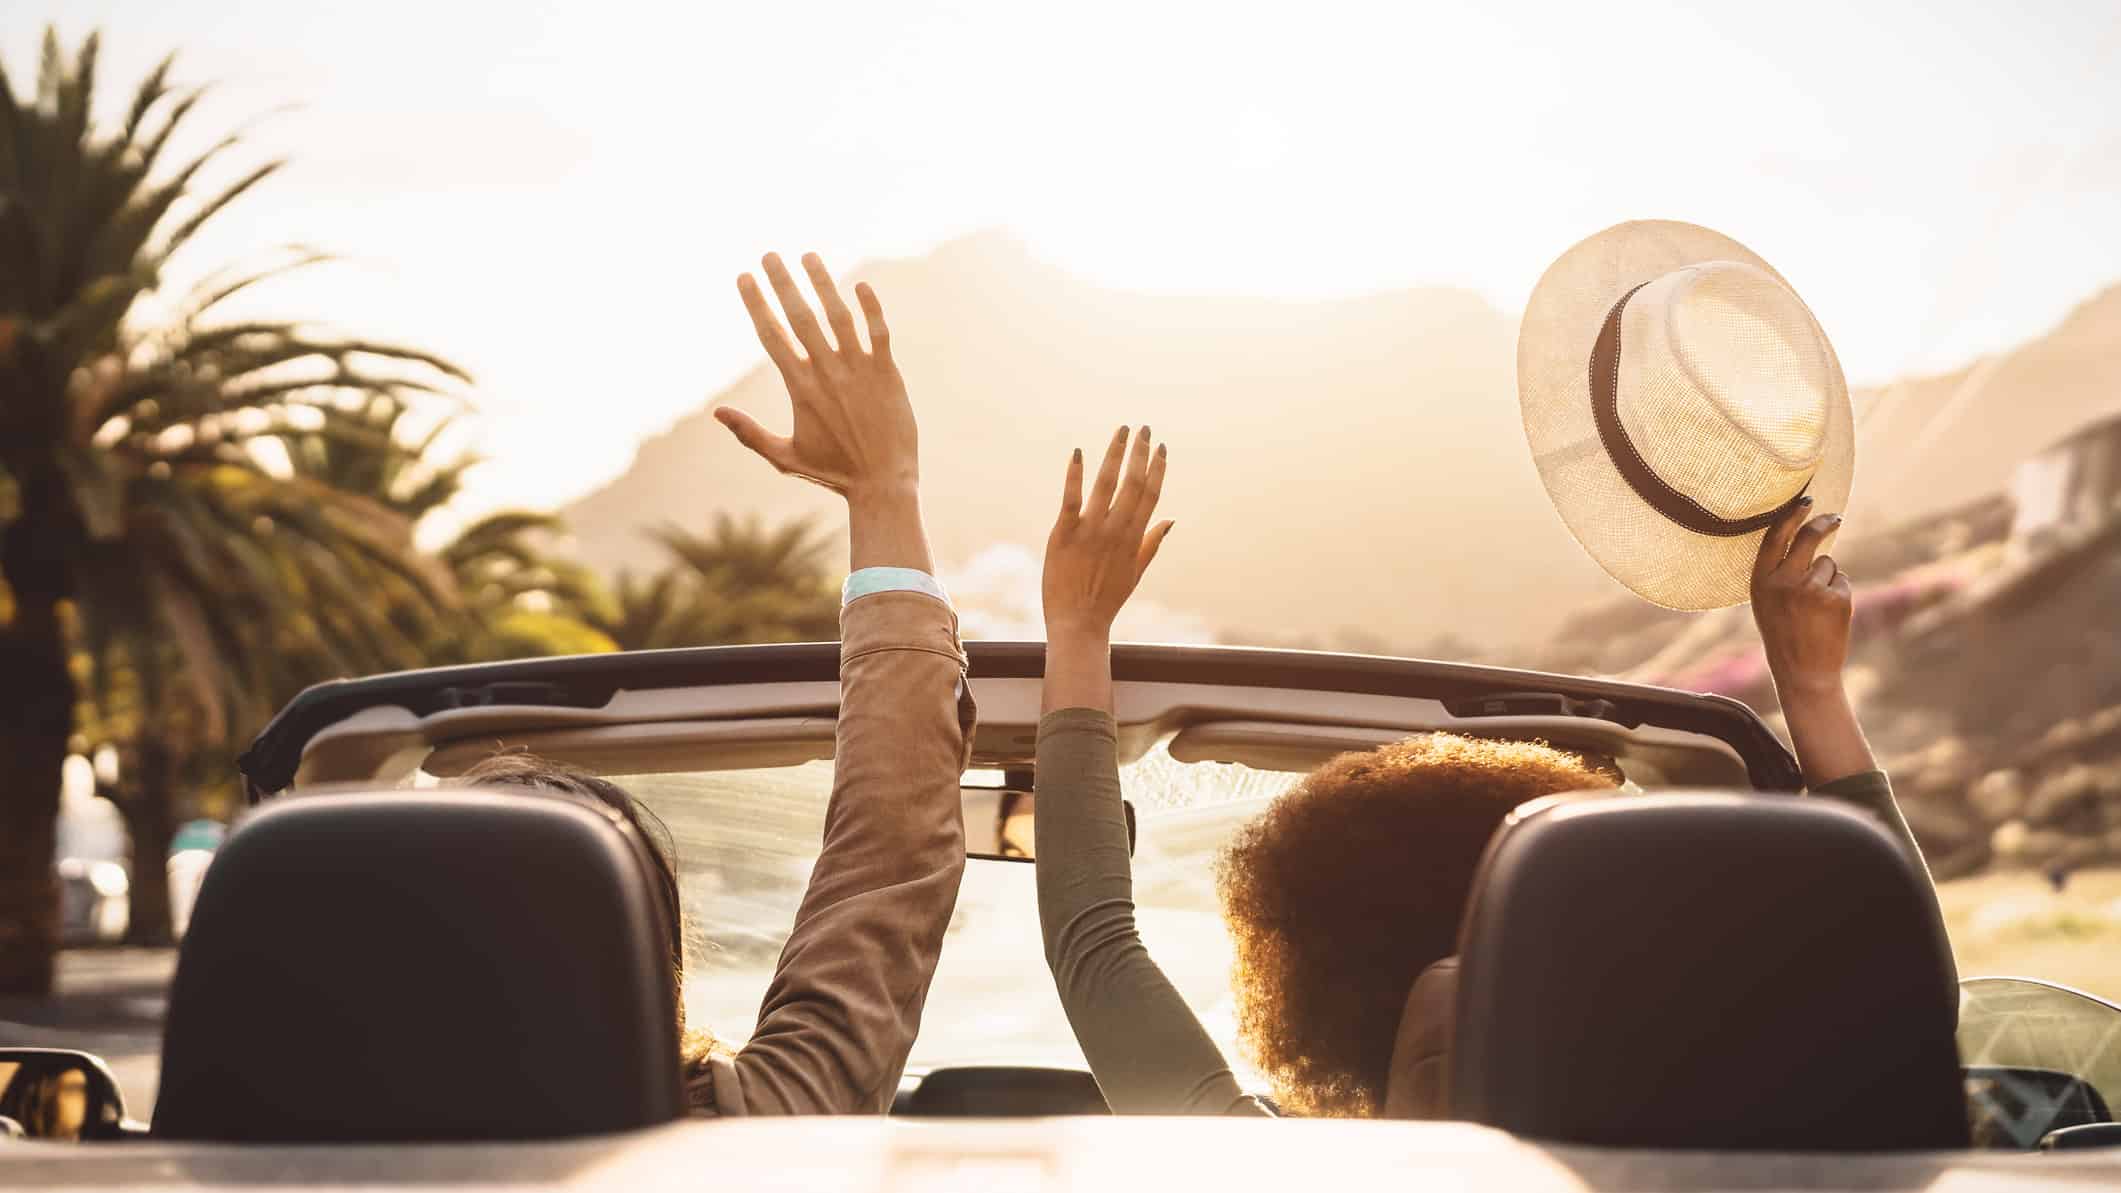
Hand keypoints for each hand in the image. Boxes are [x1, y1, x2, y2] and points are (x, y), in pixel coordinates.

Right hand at [716, 252, 917, 502]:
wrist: (883, 484)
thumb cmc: (833, 472)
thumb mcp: (785, 457)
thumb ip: (750, 433)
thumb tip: (717, 413)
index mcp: (800, 389)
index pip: (772, 337)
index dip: (757, 304)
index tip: (744, 277)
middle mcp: (827, 373)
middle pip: (800, 317)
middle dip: (783, 283)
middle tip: (769, 255)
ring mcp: (859, 371)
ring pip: (838, 316)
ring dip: (822, 283)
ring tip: (808, 256)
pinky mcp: (887, 373)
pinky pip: (878, 332)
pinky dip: (871, 308)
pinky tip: (861, 284)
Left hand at [1043, 425, 1172, 642]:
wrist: (1078, 624)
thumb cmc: (1106, 600)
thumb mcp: (1136, 572)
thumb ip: (1152, 542)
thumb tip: (1170, 519)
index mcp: (1133, 539)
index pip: (1150, 495)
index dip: (1157, 468)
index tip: (1161, 447)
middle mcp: (1115, 530)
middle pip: (1132, 483)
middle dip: (1139, 453)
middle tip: (1144, 427)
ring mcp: (1089, 531)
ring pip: (1106, 484)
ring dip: (1115, 454)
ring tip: (1122, 430)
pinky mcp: (1063, 534)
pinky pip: (1071, 499)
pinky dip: (1075, 475)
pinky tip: (1078, 452)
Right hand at [1750, 499, 1849, 697]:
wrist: (1803, 672)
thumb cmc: (1784, 634)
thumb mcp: (1767, 601)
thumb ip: (1779, 572)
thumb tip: (1805, 538)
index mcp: (1761, 581)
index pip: (1777, 536)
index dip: (1792, 515)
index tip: (1805, 501)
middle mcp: (1784, 581)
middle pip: (1808, 538)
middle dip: (1823, 523)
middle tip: (1834, 517)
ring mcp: (1811, 589)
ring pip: (1828, 564)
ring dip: (1827, 578)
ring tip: (1816, 607)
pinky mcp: (1836, 598)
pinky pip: (1842, 581)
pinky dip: (1839, 593)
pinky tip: (1829, 615)